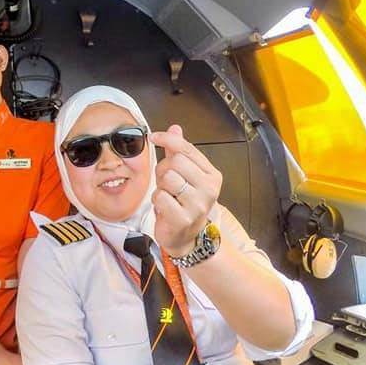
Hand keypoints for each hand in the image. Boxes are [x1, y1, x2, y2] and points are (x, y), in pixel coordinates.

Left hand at [149, 125, 222, 257]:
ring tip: (168, 195)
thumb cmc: (182, 202)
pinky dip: (157, 201)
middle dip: (164, 170)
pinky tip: (165, 208)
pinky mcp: (184, 218)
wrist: (185, 236)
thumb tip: (175, 128)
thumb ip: (179, 151)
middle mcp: (209, 189)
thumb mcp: (183, 175)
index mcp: (212, 175)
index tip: (153, 136)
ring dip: (160, 186)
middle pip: (175, 162)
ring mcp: (198, 204)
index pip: (186, 149)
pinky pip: (160, 197)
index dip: (167, 139)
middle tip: (167, 183)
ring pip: (167, 178)